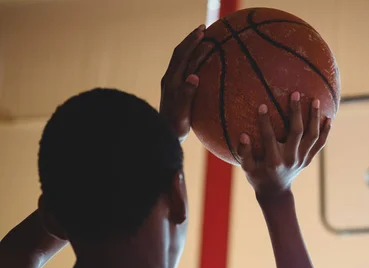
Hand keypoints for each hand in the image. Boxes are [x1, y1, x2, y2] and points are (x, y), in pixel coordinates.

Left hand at [160, 24, 205, 141]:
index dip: (192, 42)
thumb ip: (187, 95)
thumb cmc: (176, 127)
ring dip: (190, 47)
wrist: (162, 135)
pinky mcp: (172, 88)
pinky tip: (198, 60)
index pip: (182, 56)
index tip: (204, 31)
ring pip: (180, 59)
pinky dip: (190, 58)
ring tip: (202, 40)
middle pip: (180, 53)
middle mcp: (169, 79)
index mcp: (172, 82)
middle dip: (191, 40)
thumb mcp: (183, 113)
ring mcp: (170, 83)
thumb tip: (194, 77)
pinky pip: (182, 67)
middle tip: (204, 29)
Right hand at [237, 92, 331, 199]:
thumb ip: (244, 153)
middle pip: (296, 132)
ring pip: (312, 136)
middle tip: (296, 93)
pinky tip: (328, 117)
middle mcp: (290, 159)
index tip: (262, 105)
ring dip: (315, 118)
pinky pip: (320, 144)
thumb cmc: (258, 177)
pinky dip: (325, 131)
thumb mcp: (247, 169)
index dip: (265, 122)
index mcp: (274, 161)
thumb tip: (243, 135)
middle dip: (296, 112)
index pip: (269, 137)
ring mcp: (302, 159)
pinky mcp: (309, 159)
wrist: (276, 192)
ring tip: (316, 100)